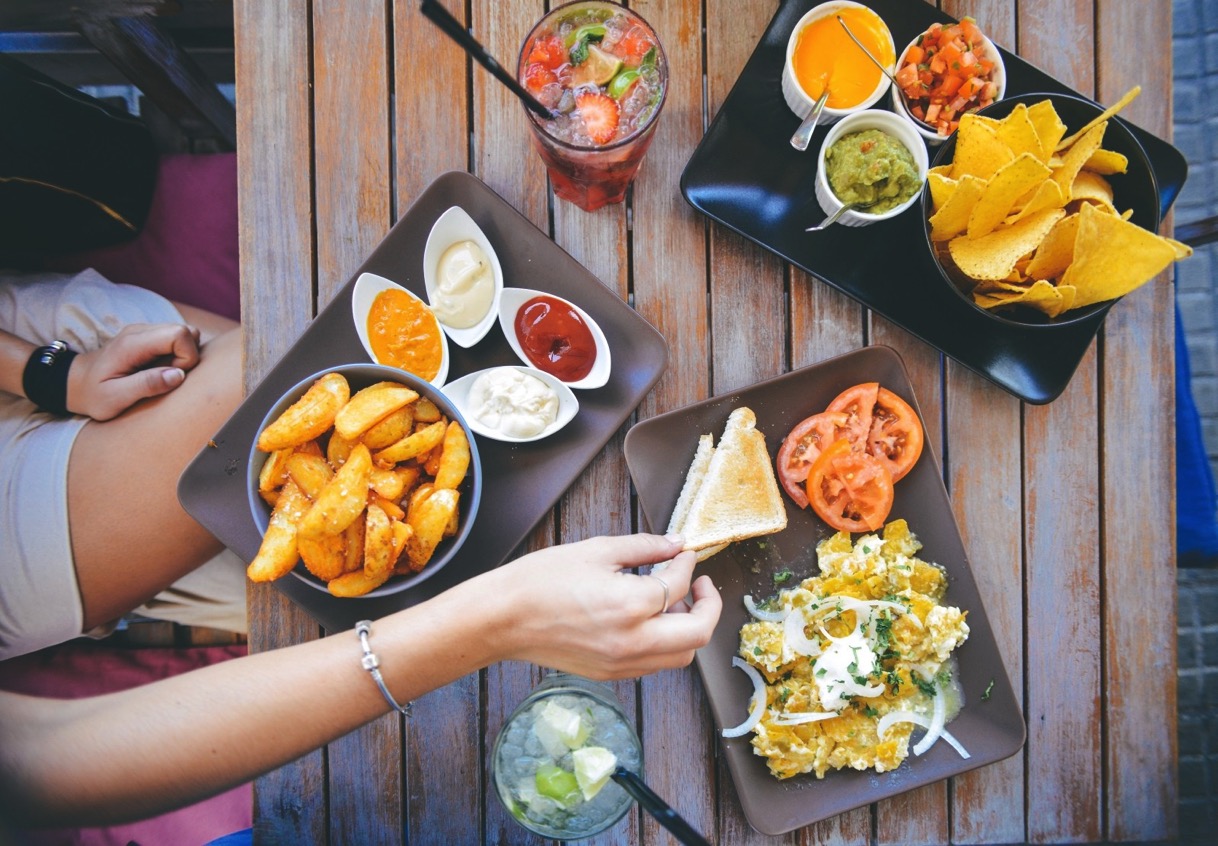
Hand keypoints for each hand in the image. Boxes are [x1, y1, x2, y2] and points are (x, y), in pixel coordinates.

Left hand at [65, 323, 202, 420]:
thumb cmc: (94, 394)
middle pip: (187, 332)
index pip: (179, 334)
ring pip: (186, 334)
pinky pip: (177, 340)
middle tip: (165, 376)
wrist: (75, 382)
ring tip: (161, 373)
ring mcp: (145, 331)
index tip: (171, 377)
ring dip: (183, 357)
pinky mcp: (149, 337)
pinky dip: (177, 356)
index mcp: (133, 343)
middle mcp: (141, 331)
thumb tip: (179, 375)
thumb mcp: (115, 397)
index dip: (186, 358)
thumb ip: (147, 385)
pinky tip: (158, 369)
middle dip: (187, 358)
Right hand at [483, 534, 721, 679]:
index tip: (684, 553)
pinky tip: (650, 620)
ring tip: (675, 603)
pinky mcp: (611, 674)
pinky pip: (655, 664)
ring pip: (681, 656)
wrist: (503, 618)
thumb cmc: (541, 580)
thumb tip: (675, 545)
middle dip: (709, 605)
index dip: (687, 564)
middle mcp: (633, 641)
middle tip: (701, 584)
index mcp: (631, 605)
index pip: (678, 585)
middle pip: (698, 633)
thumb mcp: (597, 550)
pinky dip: (665, 643)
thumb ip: (644, 547)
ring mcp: (622, 663)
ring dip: (689, 629)